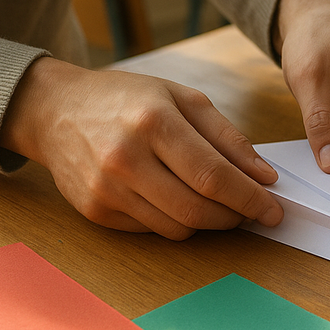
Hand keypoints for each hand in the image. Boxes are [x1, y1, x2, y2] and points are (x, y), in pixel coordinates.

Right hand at [0, 57, 282, 238]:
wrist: (55, 110)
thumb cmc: (127, 99)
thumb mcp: (183, 99)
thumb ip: (229, 138)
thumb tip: (265, 176)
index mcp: (153, 122)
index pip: (213, 176)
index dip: (250, 199)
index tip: (274, 210)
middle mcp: (125, 159)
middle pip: (197, 209)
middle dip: (235, 216)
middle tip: (253, 212)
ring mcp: (106, 189)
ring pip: (177, 227)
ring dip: (209, 223)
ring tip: (220, 205)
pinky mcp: (95, 211)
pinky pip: (153, 230)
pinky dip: (177, 222)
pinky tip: (180, 200)